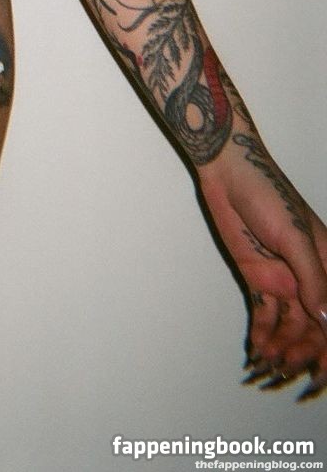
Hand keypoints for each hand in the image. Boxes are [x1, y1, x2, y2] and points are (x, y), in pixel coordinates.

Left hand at [198, 138, 326, 398]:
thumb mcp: (295, 236)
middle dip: (305, 352)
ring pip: (290, 325)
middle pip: (314, 325)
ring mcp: (284, 279)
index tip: (323, 373)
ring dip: (282, 346)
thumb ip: (312, 278)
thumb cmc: (268, 194)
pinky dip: (262, 332)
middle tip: (289, 372)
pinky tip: (257, 349)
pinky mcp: (258, 277)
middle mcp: (310, 278)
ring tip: (270, 366)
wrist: (229, 173)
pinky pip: (265, 313)